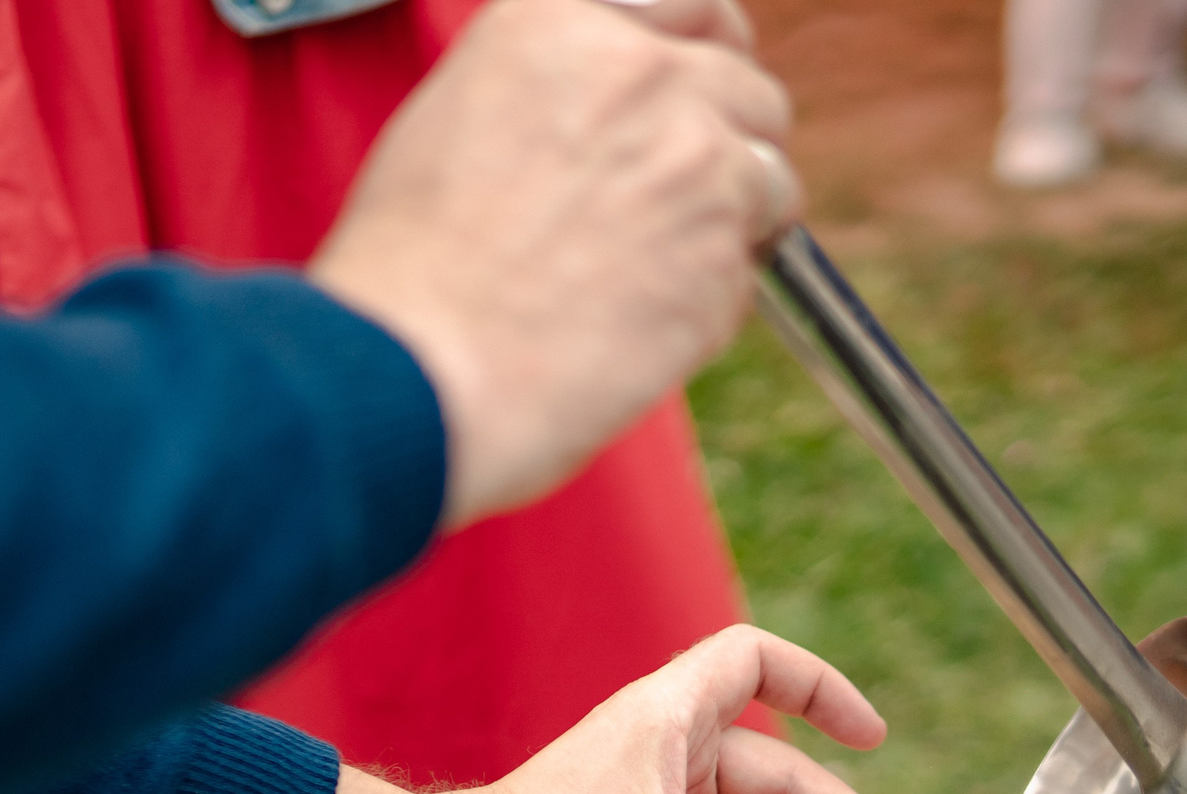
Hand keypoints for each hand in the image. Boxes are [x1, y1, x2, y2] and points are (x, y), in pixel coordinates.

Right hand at [307, 0, 801, 528]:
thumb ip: (564, 89)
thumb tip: (613, 113)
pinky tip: (639, 325)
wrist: (425, 363)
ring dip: (735, 225)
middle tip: (685, 202)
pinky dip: (713, 302)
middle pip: (750, 92)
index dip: (710, 59)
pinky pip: (751, 274)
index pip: (698, 8)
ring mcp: (698, 163)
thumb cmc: (415, 264)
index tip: (702, 99)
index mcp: (568, 22)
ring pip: (771, 182)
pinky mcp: (725, 255)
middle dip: (731, 146)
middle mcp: (646, 75)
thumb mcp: (466, 112)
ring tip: (656, 274)